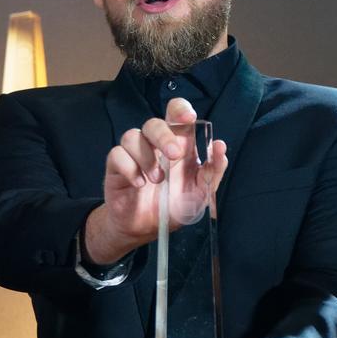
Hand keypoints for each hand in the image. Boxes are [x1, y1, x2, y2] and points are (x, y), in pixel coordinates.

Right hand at [83, 98, 228, 264]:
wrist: (146, 228)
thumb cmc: (174, 206)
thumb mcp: (201, 192)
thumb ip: (213, 170)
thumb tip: (220, 146)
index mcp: (178, 144)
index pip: (175, 114)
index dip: (180, 109)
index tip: (188, 118)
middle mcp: (154, 145)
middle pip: (153, 123)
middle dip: (164, 136)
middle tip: (174, 156)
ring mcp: (134, 154)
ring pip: (132, 136)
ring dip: (146, 156)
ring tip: (157, 180)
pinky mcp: (116, 166)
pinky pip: (117, 155)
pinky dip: (129, 168)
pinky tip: (139, 184)